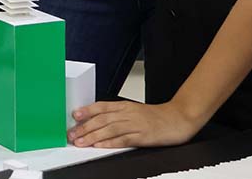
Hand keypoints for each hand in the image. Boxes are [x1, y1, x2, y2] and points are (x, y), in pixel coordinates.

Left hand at [68, 100, 201, 148]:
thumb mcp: (134, 111)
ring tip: (81, 142)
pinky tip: (100, 145)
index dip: (86, 111)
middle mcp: (128, 114)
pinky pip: (124, 139)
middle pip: (102, 119)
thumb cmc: (157, 116)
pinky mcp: (143, 136)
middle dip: (84, 127)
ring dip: (93, 136)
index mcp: (125, 106)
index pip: (101, 107)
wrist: (179, 118)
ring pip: (110, 129)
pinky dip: (110, 142)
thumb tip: (97, 121)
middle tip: (72, 134)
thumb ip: (118, 115)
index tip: (74, 116)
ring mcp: (135, 125)